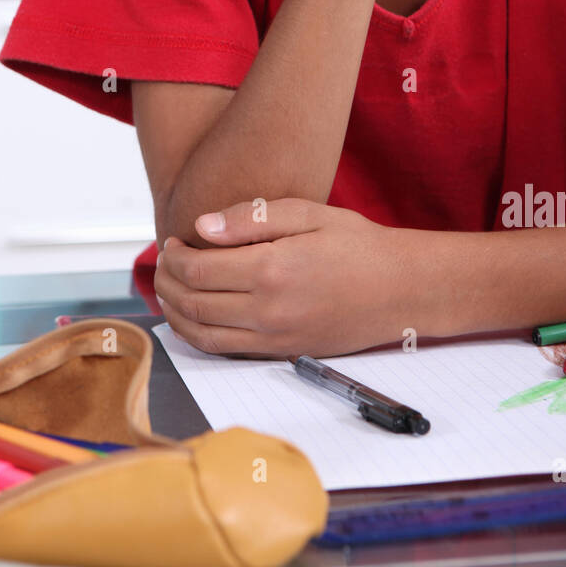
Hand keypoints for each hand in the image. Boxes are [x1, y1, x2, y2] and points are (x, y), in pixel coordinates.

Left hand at [153, 198, 442, 357]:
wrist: (402, 289)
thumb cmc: (359, 246)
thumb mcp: (307, 214)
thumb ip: (250, 219)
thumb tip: (201, 227)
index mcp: (271, 271)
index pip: (198, 270)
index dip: (174, 257)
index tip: (172, 242)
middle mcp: (268, 311)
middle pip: (193, 303)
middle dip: (167, 282)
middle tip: (163, 263)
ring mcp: (275, 338)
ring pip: (203, 335)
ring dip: (175, 313)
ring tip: (169, 289)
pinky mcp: (282, 352)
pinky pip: (226, 352)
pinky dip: (198, 336)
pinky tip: (193, 316)